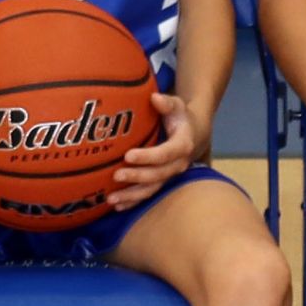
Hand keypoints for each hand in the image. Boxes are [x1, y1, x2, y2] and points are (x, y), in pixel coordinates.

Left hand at [103, 93, 200, 210]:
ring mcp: (169, 175)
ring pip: (151, 189)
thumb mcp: (177, 105)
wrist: (194, 133)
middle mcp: (178, 164)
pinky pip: (148, 195)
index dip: (147, 157)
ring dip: (132, 196)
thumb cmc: (180, 117)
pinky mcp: (161, 181)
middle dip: (136, 177)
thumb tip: (154, 98)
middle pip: (157, 175)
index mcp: (182, 145)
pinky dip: (133, 202)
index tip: (128, 155)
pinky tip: (117, 207)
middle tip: (116, 175)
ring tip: (111, 200)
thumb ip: (166, 103)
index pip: (165, 154)